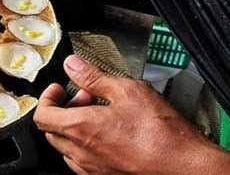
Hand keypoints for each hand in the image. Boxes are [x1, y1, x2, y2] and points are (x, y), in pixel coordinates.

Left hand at [34, 55, 229, 174]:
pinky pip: (84, 163)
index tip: (59, 88)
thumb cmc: (162, 133)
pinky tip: (110, 135)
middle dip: (64, 109)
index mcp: (80, 128)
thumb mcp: (128, 91)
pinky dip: (88, 146)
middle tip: (86, 97)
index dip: (47, 98)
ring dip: (75, 128)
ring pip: (68, 148)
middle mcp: (81, 153)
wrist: (186, 168)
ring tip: (100, 115)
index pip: (42, 115)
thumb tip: (73, 65)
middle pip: (52, 131)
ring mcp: (93, 170)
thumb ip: (94, 77)